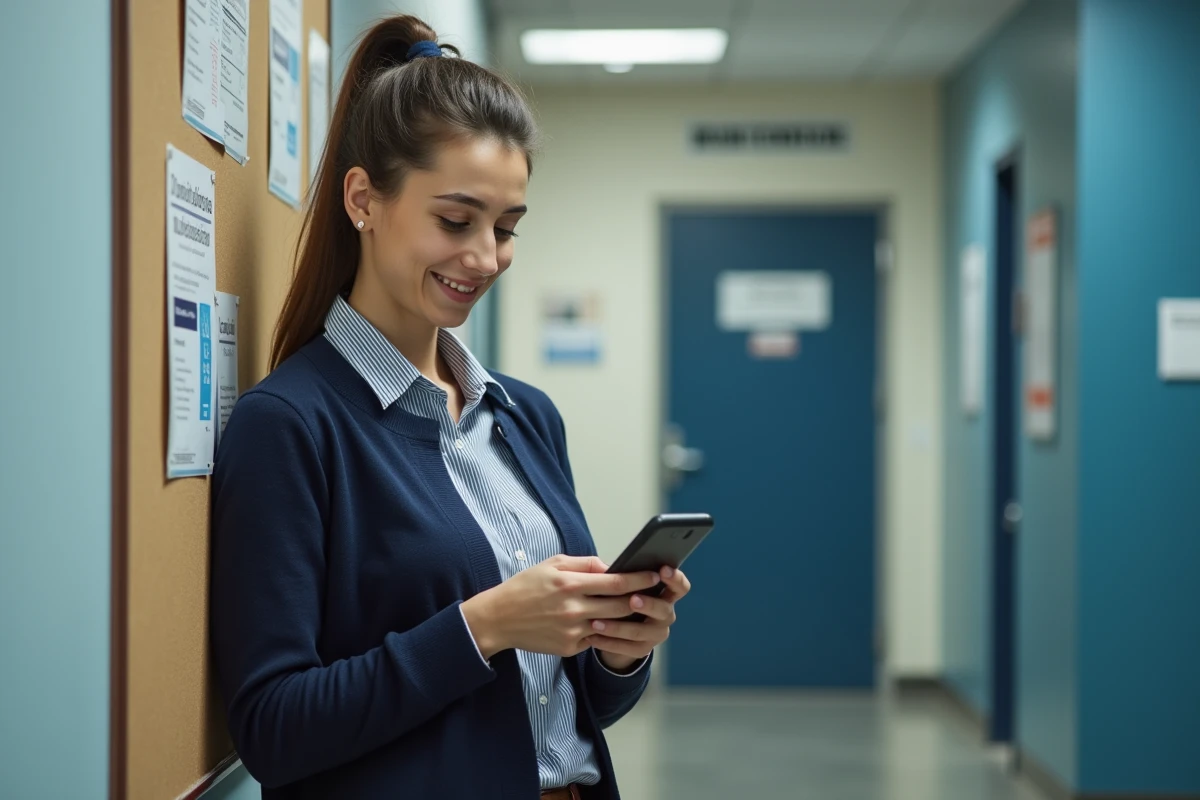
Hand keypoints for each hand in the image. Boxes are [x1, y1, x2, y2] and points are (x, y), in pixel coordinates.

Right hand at [460, 555, 661, 659]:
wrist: (498, 618)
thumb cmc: (526, 586)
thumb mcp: (553, 564)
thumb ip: (585, 564)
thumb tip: (612, 567)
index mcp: (570, 583)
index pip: (616, 582)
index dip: (640, 579)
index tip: (655, 575)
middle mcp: (573, 609)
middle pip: (621, 606)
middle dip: (641, 600)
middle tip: (654, 594)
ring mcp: (572, 631)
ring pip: (612, 625)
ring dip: (628, 619)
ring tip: (639, 610)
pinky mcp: (569, 648)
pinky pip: (596, 639)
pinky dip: (605, 631)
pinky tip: (611, 625)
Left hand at [586, 565, 691, 671]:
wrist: (619, 631)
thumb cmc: (622, 599)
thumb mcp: (626, 587)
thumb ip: (626, 579)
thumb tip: (611, 570)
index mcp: (665, 594)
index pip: (680, 586)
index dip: (675, 578)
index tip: (662, 570)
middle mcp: (665, 614)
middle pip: (664, 610)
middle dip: (649, 604)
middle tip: (633, 600)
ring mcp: (656, 633)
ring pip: (641, 632)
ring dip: (618, 627)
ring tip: (596, 622)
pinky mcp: (643, 649)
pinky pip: (627, 648)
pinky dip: (608, 643)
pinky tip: (592, 637)